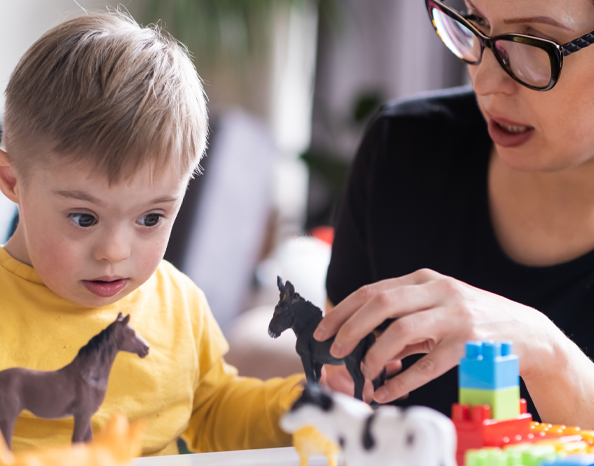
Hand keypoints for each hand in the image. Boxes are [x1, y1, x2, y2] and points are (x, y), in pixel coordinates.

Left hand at [313, 269, 554, 402]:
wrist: (525, 332)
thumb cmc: (471, 319)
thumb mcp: (436, 308)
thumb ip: (402, 320)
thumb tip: (364, 344)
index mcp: (425, 279)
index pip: (373, 290)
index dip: (343, 310)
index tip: (323, 330)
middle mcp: (438, 292)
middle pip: (381, 304)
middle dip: (350, 328)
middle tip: (335, 350)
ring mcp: (454, 316)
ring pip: (400, 331)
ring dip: (374, 355)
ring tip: (363, 374)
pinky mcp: (468, 344)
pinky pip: (426, 366)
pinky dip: (401, 382)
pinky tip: (386, 392)